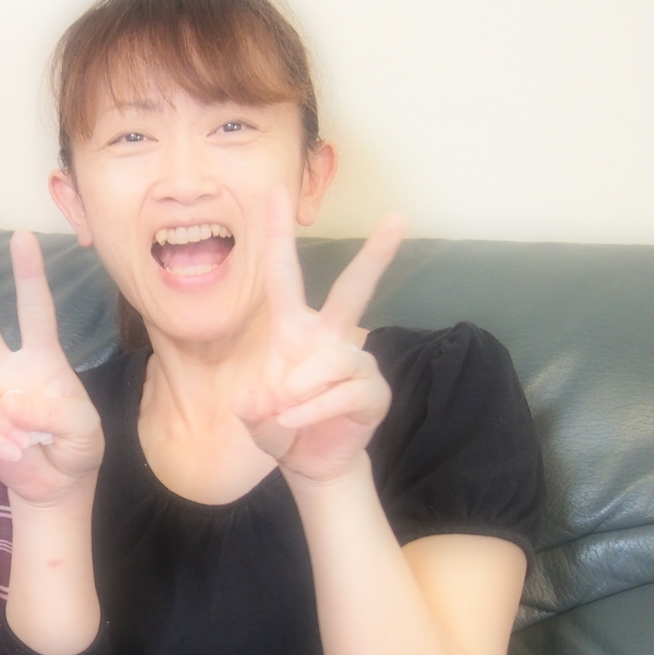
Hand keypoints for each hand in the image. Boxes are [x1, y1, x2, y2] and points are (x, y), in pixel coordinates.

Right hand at [0, 231, 102, 505]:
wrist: (56, 486)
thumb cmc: (76, 446)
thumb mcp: (84, 429)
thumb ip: (54, 412)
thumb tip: (9, 400)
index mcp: (42, 358)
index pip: (35, 309)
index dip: (28, 274)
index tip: (22, 237)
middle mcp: (7, 367)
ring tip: (24, 439)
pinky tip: (14, 453)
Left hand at [236, 192, 404, 485]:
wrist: (309, 463)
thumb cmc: (280, 427)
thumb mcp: (253, 417)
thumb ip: (254, 407)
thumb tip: (271, 399)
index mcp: (294, 331)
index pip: (284, 274)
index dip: (278, 234)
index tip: (276, 191)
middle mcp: (327, 338)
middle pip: (353, 289)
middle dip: (376, 255)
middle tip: (399, 216)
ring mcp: (354, 363)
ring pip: (331, 361)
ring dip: (301, 391)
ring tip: (284, 414)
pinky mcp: (373, 391)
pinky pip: (343, 393)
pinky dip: (314, 411)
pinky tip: (296, 423)